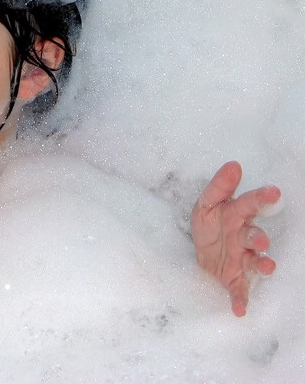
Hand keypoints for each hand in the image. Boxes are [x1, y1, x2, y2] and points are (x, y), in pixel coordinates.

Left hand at [191, 161, 280, 315]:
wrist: (202, 250)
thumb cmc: (210, 224)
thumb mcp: (207, 203)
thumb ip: (220, 186)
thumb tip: (234, 165)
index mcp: (235, 216)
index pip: (248, 205)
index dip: (260, 198)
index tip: (273, 192)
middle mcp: (242, 238)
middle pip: (252, 236)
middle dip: (257, 238)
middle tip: (260, 240)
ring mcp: (240, 259)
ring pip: (253, 262)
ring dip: (260, 265)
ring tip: (265, 266)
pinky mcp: (233, 279)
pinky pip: (239, 290)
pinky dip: (240, 300)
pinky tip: (239, 310)